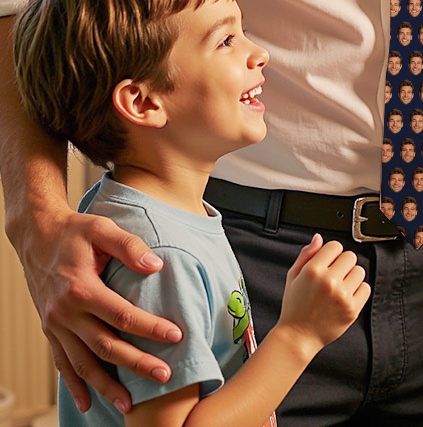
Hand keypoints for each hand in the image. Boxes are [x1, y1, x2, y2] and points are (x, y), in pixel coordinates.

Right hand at [17, 205, 181, 413]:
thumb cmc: (74, 231)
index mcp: (81, 289)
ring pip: (83, 363)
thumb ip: (130, 246)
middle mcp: (65, 313)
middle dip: (136, 364)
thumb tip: (157, 265)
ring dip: (105, 386)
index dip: (151, 327)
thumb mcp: (102, 228)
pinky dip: (75, 385)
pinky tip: (87, 402)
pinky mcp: (50, 330)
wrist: (36, 236)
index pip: (123, 316)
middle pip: (105, 346)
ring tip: (129, 405)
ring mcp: (55, 325)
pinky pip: (62, 363)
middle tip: (164, 376)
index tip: (176, 336)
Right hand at [277, 235, 370, 355]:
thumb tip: (319, 238)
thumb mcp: (293, 276)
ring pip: (360, 271)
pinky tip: (346, 296)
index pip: (335, 246)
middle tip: (334, 275)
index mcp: (313, 271)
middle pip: (350, 256)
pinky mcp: (352, 309)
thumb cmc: (295, 307)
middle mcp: (329, 282)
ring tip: (339, 287)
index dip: (331, 253)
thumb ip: (306, 254)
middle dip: (342, 264)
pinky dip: (358, 291)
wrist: (298, 336)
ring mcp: (342, 296)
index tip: (328, 262)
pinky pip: (366, 288)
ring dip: (351, 276)